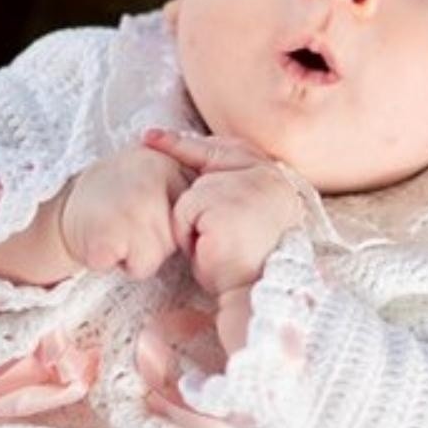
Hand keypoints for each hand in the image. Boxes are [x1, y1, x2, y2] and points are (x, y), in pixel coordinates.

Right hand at [54, 145, 190, 279]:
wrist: (61, 207)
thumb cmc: (116, 195)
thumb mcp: (155, 171)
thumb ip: (187, 180)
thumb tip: (227, 201)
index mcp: (165, 165)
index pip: (193, 213)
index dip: (174, 223)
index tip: (150, 212)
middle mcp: (150, 184)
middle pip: (177, 239)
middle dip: (157, 241)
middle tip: (130, 222)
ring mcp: (129, 210)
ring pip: (156, 258)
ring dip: (138, 255)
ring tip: (118, 232)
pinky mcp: (108, 237)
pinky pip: (133, 268)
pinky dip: (118, 264)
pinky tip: (106, 244)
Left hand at [143, 129, 305, 296]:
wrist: (250, 292)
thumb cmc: (242, 262)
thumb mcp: (238, 215)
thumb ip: (232, 186)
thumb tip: (194, 153)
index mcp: (278, 181)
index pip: (235, 149)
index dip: (196, 142)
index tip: (158, 135)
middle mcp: (269, 178)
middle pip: (213, 155)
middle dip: (180, 150)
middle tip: (150, 139)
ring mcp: (249, 188)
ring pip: (194, 188)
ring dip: (192, 217)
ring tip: (210, 241)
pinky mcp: (224, 203)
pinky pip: (186, 208)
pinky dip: (186, 231)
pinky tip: (206, 246)